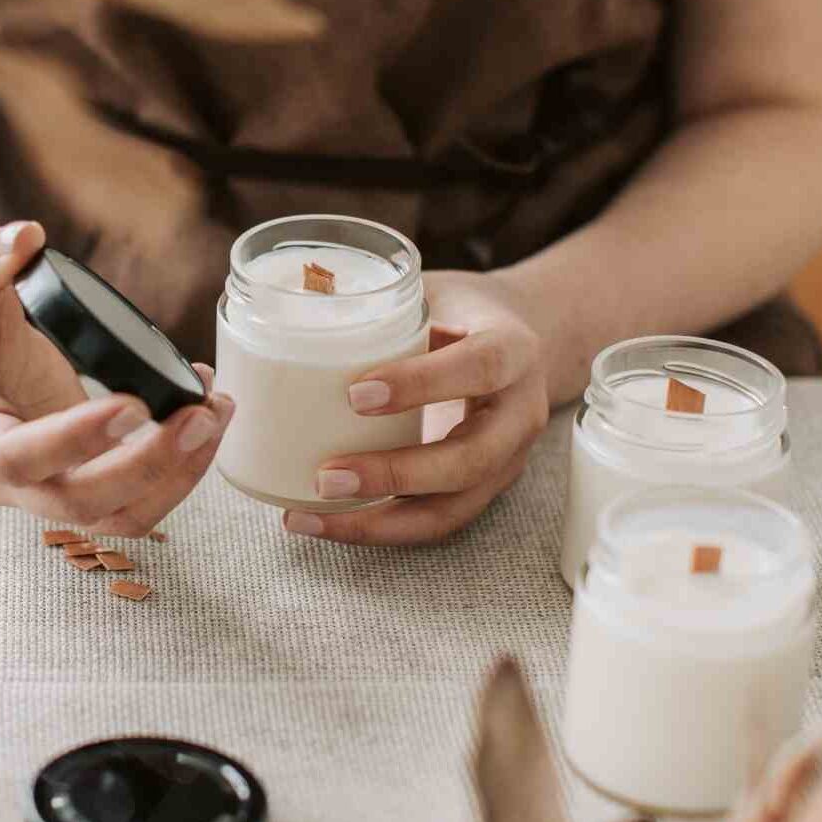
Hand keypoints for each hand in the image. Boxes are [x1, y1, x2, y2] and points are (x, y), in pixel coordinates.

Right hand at [0, 221, 233, 534]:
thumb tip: (24, 238)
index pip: (14, 458)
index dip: (73, 441)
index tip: (134, 404)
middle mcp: (0, 481)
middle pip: (76, 504)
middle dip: (147, 467)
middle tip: (200, 416)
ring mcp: (43, 492)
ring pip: (115, 516)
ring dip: (176, 476)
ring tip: (216, 413)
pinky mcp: (80, 485)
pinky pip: (134, 501)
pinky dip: (178, 469)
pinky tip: (205, 416)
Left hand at [281, 271, 551, 546]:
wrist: (523, 343)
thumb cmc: (462, 313)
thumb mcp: (435, 293)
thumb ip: (383, 304)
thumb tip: (299, 302)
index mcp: (514, 350)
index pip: (479, 367)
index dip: (420, 384)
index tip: (356, 395)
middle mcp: (519, 414)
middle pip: (470, 460)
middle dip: (395, 474)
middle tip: (326, 477)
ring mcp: (505, 461)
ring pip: (451, 510)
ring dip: (376, 522)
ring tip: (308, 516)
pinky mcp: (482, 491)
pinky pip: (432, 521)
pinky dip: (376, 528)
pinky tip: (324, 523)